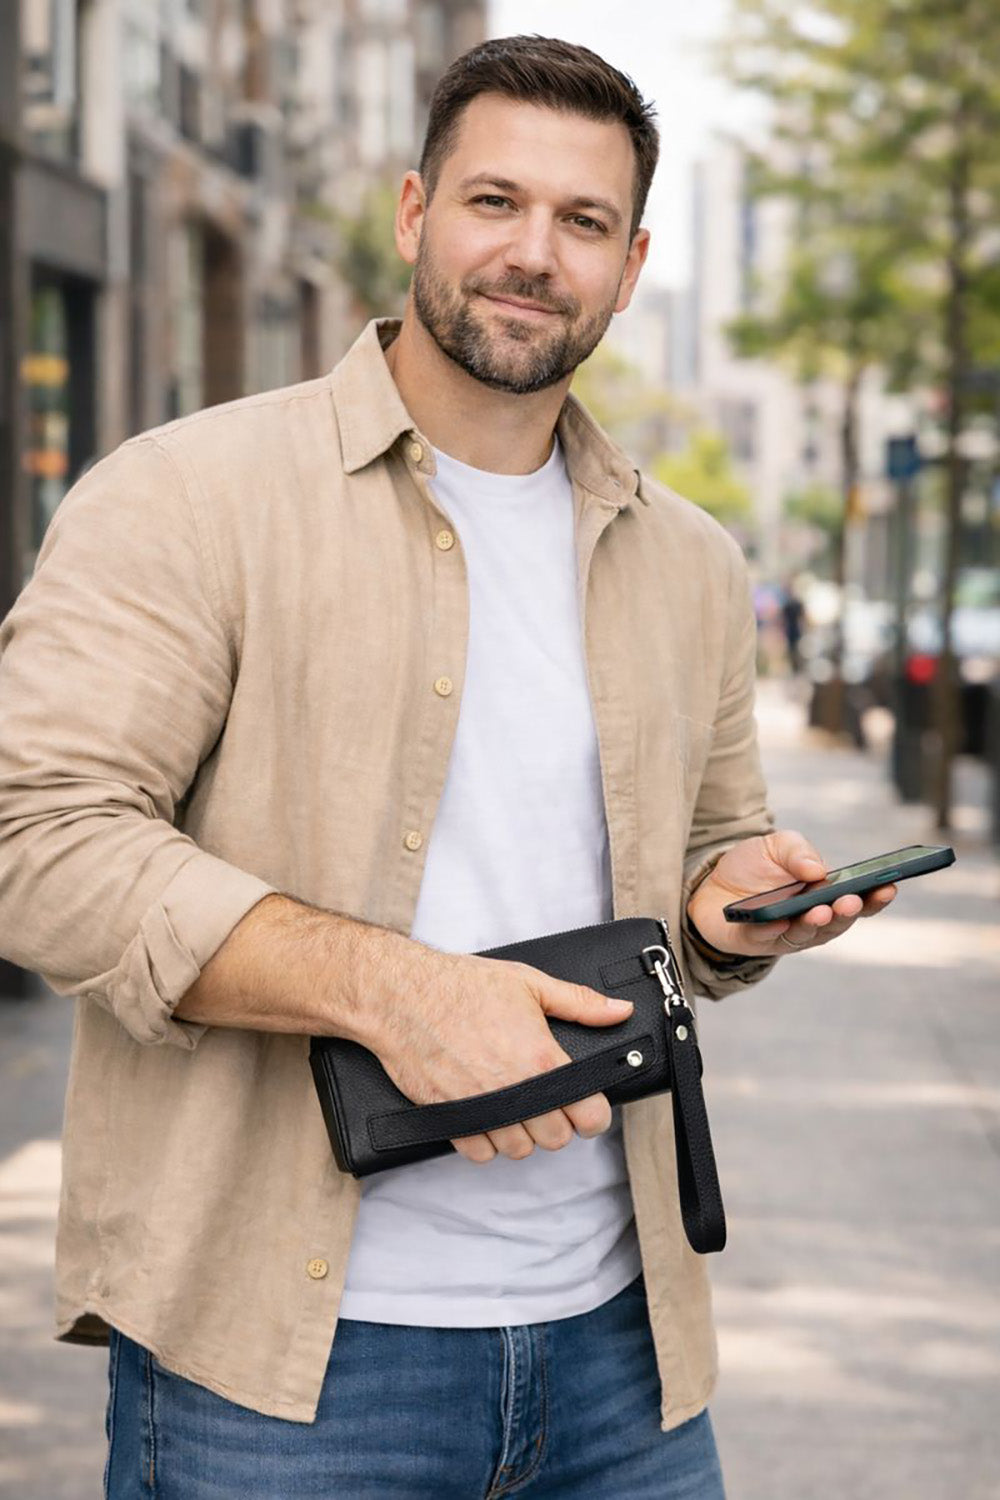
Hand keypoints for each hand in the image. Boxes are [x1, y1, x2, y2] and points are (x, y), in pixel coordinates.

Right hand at [360, 941, 634, 1165]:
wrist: (402, 996)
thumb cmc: (462, 986)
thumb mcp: (529, 983)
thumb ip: (580, 1002)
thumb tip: (619, 1012)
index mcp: (541, 1058)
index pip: (591, 1116)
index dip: (593, 1111)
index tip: (585, 1102)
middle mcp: (515, 1090)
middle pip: (557, 1139)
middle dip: (557, 1122)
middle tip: (545, 1098)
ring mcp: (481, 1109)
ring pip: (520, 1150)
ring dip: (521, 1133)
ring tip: (513, 1104)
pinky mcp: (450, 1119)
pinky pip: (481, 1154)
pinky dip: (486, 1141)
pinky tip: (486, 1115)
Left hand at [686, 829, 896, 960]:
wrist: (710, 884)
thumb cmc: (754, 866)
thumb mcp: (777, 845)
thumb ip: (798, 850)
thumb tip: (818, 869)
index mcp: (825, 895)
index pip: (859, 901)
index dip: (876, 897)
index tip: (890, 886)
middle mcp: (811, 920)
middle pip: (837, 922)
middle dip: (846, 912)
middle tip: (851, 901)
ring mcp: (785, 934)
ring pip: (806, 935)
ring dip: (815, 924)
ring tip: (820, 911)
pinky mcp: (755, 941)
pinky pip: (767, 939)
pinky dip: (773, 931)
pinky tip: (779, 921)